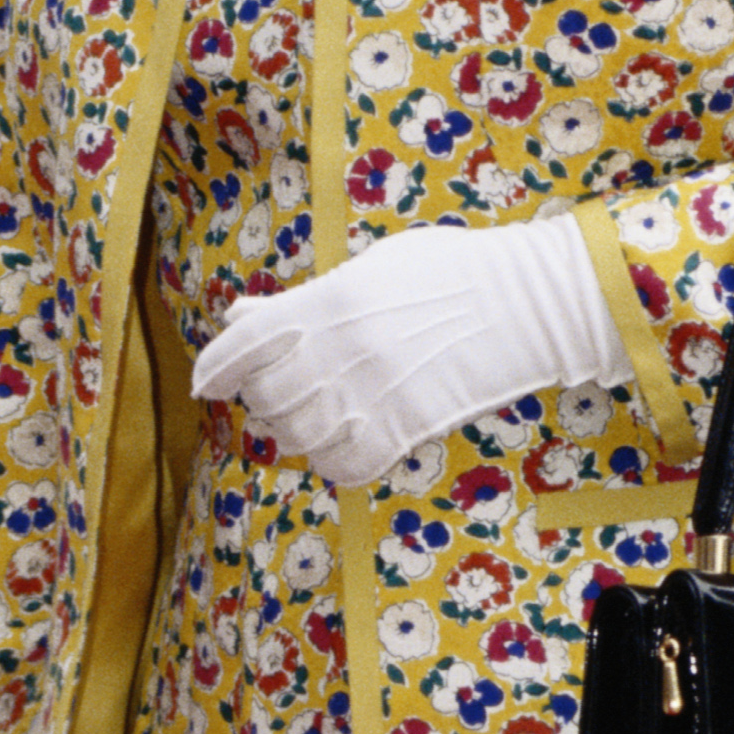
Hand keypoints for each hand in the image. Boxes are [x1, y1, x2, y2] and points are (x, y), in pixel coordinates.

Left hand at [190, 211, 623, 488]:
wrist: (527, 304)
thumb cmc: (452, 271)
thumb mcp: (373, 266)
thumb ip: (308, 299)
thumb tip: (245, 317)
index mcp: (330, 302)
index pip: (246, 342)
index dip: (216, 366)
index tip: (207, 383)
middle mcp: (342, 351)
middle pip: (267, 397)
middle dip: (262, 398)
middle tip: (276, 394)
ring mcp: (372, 394)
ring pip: (298, 437)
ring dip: (294, 431)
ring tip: (312, 417)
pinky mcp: (405, 429)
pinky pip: (344, 466)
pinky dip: (335, 462)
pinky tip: (345, 444)